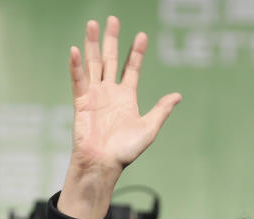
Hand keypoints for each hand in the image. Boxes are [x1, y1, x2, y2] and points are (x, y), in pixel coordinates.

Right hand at [59, 16, 181, 218]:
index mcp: (126, 97)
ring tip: (93, 24)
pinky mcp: (81, 102)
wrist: (103, 164)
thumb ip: (161, 110)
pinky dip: (76, 65)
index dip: (136, 52)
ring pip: (93, 64)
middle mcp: (109, 92)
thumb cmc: (125, 151)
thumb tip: (177, 96)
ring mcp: (94, 95)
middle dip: (111, 39)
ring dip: (92, 44)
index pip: (131, 68)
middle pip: (109, 59)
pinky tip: (76, 50)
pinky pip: (78, 80)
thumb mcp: (149, 129)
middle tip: (112, 19)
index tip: (142, 35)